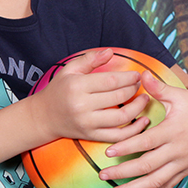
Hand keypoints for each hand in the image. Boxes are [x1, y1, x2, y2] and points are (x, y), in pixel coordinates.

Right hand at [32, 48, 150, 144]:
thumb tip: (110, 52)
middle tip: (139, 85)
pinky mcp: (91, 136)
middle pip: (119, 97)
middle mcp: (82, 106)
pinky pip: (117, 136)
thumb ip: (90, 59)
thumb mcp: (69, 70)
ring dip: (138, 108)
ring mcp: (87, 123)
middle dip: (134, 90)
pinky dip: (134, 130)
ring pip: (122, 117)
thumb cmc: (58, 91)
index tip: (136, 75)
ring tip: (144, 100)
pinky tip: (142, 121)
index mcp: (77, 86)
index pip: (111, 80)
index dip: (129, 77)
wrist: (43, 117)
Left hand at [98, 71, 187, 187]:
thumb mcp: (181, 96)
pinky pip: (168, 184)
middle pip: (147, 165)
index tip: (108, 152)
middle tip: (103, 175)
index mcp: (172, 131)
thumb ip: (159, 88)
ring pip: (156, 180)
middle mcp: (177, 150)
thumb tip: (142, 73)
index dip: (126, 148)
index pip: (145, 142)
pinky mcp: (187, 170)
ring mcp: (182, 163)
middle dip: (123, 172)